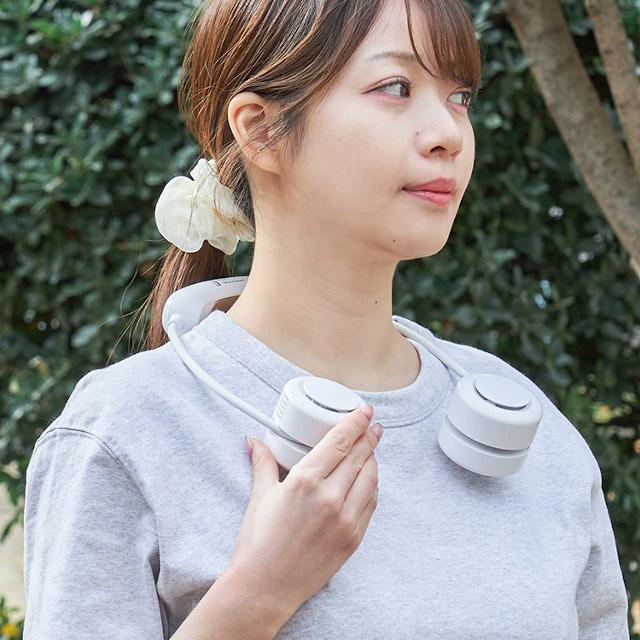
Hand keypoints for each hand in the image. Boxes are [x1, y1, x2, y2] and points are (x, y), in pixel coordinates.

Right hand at [225, 405, 382, 621]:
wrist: (264, 588)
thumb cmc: (258, 543)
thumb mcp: (260, 496)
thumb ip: (263, 463)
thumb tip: (254, 441)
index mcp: (305, 481)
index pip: (340, 442)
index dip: (356, 422)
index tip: (364, 411)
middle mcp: (329, 497)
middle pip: (359, 456)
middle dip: (369, 436)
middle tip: (372, 425)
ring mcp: (345, 519)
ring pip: (370, 478)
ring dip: (373, 460)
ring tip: (370, 449)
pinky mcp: (354, 538)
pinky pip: (371, 503)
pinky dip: (372, 486)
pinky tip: (368, 479)